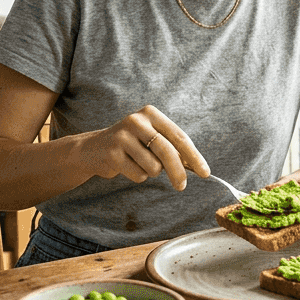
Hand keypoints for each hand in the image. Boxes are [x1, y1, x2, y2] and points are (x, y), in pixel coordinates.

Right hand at [79, 105, 209, 190]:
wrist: (94, 149)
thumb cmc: (132, 145)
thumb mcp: (151, 139)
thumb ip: (172, 148)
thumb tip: (196, 167)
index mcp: (151, 114)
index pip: (179, 136)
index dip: (194, 156)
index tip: (205, 172)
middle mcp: (137, 121)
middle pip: (167, 151)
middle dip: (178, 172)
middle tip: (182, 186)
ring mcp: (123, 136)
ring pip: (153, 166)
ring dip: (151, 172)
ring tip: (139, 163)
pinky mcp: (113, 153)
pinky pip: (139, 175)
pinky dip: (138, 176)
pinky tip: (127, 166)